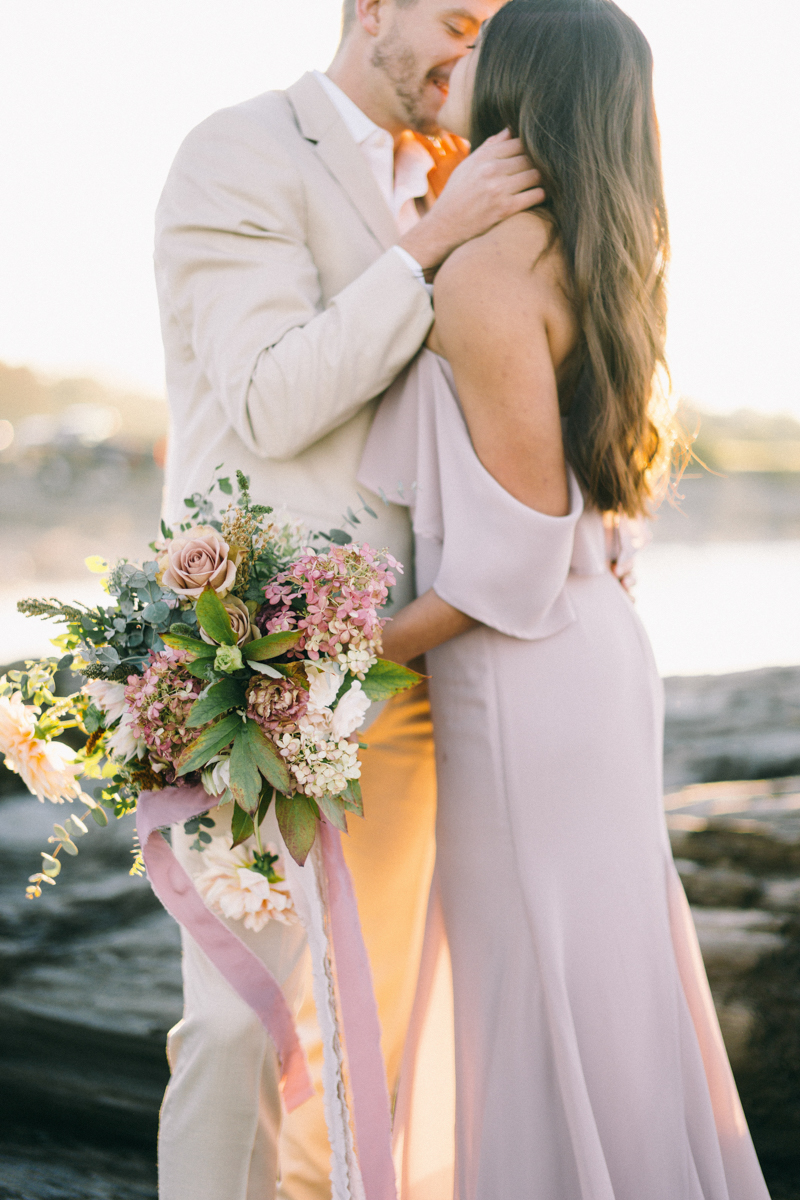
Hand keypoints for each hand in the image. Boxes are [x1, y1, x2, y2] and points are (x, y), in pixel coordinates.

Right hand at [398, 130, 543, 270]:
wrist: (445, 226)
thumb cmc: (457, 194)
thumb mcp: (468, 166)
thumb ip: (489, 147)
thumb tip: (510, 130)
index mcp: (483, 157)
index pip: (518, 142)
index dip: (529, 148)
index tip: (533, 155)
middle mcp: (491, 170)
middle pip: (529, 157)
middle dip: (538, 163)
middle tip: (543, 169)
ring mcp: (499, 189)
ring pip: (536, 175)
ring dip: (542, 178)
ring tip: (541, 182)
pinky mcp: (505, 209)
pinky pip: (535, 195)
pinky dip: (541, 194)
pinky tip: (538, 195)